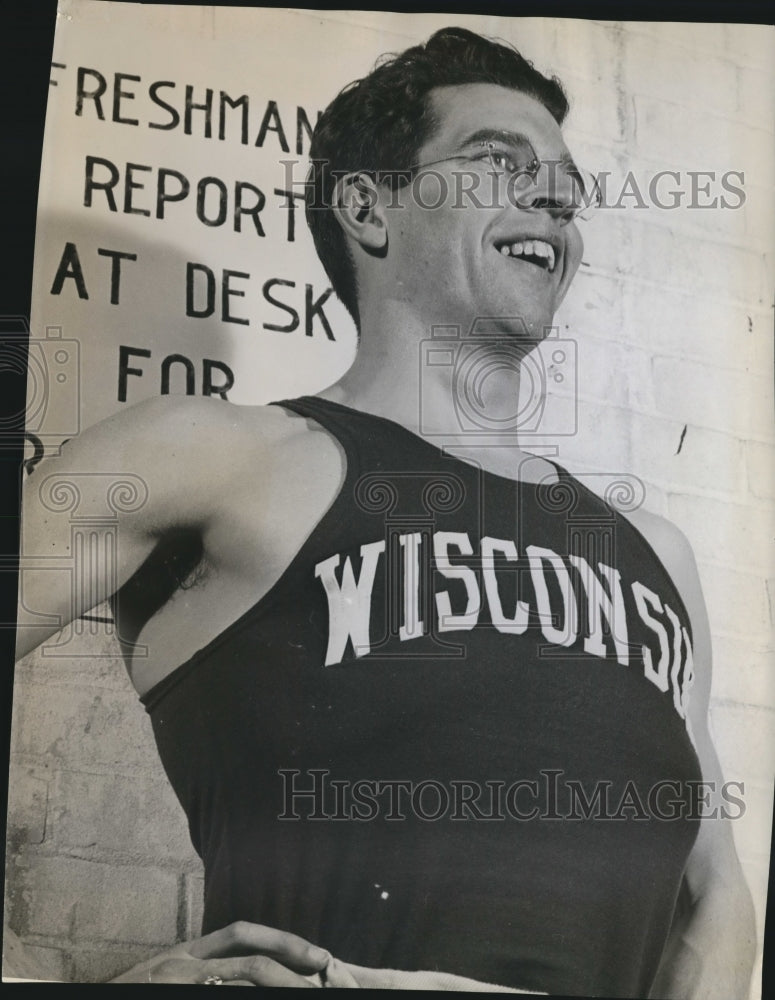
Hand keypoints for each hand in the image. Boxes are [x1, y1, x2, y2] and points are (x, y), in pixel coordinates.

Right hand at [108, 921, 329, 985]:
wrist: (77, 996)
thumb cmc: (128, 993)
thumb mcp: (166, 978)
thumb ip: (202, 974)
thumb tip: (243, 978)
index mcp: (185, 953)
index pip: (241, 933)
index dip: (281, 939)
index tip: (313, 953)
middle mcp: (182, 960)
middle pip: (249, 950)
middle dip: (291, 955)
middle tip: (324, 965)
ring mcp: (177, 978)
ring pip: (244, 974)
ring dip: (280, 980)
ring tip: (306, 988)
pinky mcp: (175, 991)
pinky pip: (223, 991)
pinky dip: (248, 995)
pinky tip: (268, 997)